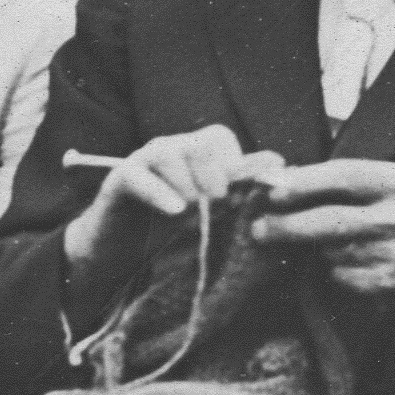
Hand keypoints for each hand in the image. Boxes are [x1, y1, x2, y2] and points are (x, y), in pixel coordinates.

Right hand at [60, 124, 283, 297]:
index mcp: (191, 154)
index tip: (236, 197)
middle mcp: (168, 150)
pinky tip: (174, 212)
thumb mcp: (209, 214)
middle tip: (216, 206)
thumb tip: (278, 162)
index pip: (219, 138)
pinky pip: (138, 175)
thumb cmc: (167, 234)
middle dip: (214, 176)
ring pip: (169, 152)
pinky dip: (159, 192)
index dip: (232, 165)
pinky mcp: (118, 180)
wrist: (117, 257)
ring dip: (187, 186)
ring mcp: (141, 162)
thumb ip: (239, 189)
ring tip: (190, 214)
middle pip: (199, 142)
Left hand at [251, 157, 394, 297]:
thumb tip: (276, 182)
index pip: (341, 177)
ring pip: (332, 251)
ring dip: (314, 248)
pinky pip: (342, 276)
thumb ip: (335, 180)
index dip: (301, 183)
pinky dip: (333, 269)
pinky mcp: (391, 282)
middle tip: (259, 229)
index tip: (269, 189)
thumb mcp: (380, 181)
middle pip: (330, 221)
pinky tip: (342, 260)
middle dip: (288, 225)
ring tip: (315, 243)